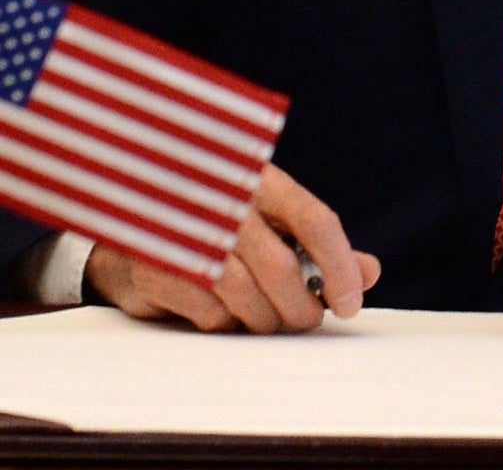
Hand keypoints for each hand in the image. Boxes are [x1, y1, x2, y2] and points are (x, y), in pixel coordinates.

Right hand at [84, 163, 379, 332]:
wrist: (132, 224)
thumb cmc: (219, 225)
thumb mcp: (270, 221)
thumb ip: (319, 246)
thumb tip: (369, 272)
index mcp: (261, 181)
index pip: (315, 219)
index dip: (340, 264)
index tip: (352, 300)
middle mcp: (224, 202)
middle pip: (281, 267)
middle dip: (302, 305)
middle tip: (308, 319)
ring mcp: (187, 235)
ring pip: (247, 295)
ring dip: (266, 318)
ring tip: (269, 318)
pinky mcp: (158, 270)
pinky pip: (210, 313)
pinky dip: (229, 323)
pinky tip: (228, 313)